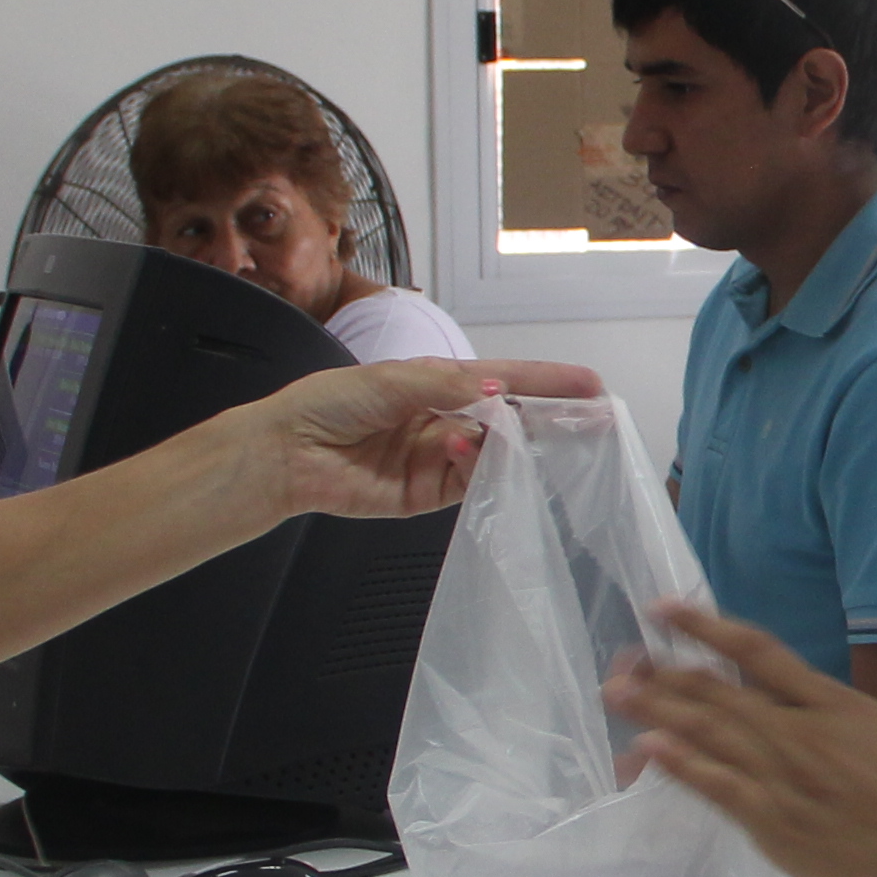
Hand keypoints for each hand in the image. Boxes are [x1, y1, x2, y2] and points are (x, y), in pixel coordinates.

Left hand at [242, 360, 606, 523]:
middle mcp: (447, 420)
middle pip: (510, 421)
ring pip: (494, 454)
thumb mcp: (392, 381)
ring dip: (507, 442)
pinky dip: (474, 466)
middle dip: (548, 417)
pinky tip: (462, 447)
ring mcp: (440, 459)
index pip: (505, 380)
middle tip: (589, 419)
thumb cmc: (331, 403)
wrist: (286, 452)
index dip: (548, 381)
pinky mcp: (428, 496)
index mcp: (440, 384)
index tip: (590, 384)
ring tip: (516, 431)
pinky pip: (467, 484)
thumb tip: (496, 390)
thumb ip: (446, 387)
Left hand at [609, 602, 876, 876]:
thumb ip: (840, 720)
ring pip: (711, 733)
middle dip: (665, 673)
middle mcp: (802, 731)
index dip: (705, 627)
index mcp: (833, 702)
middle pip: (719, 692)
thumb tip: (803, 710)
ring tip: (617, 690)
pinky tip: (649, 746)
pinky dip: (683, 764)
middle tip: (622, 657)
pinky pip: (719, 788)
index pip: (756, 651)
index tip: (666, 609)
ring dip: (658, 710)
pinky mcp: (779, 824)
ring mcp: (787, 777)